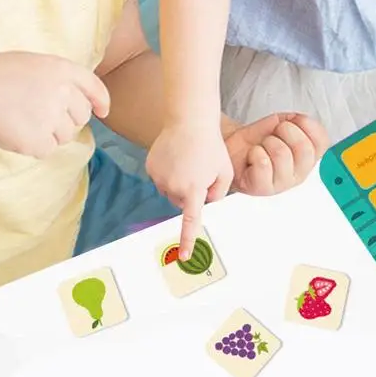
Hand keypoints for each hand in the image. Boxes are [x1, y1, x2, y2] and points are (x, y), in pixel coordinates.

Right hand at [0, 52, 109, 156]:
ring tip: (23, 120)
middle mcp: (63, 91)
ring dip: (50, 133)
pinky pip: (48, 149)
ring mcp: (52, 116)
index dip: (101, 101)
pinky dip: (34, 146)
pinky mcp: (39, 140)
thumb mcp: (32, 64)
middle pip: (82, 115)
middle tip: (41, 115)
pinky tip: (17, 132)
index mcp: (62, 69)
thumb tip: (78, 98)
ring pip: (66, 135)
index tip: (103, 110)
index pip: (94, 86)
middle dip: (68, 119)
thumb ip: (58, 77)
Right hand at [145, 119, 232, 259]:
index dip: (188, 239)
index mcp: (193, 189)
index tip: (185, 256)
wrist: (190, 120)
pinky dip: (168, 171)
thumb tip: (205, 203)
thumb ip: (218, 193)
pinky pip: (160, 178)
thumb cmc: (211, 145)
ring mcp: (159, 177)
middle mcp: (173, 186)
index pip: (190, 221)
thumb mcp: (225, 171)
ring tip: (189, 160)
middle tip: (200, 170)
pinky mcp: (150, 168)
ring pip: (169, 190)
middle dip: (190, 192)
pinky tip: (177, 155)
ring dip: (179, 182)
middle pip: (181, 202)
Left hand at [225, 112, 328, 195]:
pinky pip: (263, 164)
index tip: (294, 121)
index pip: (322, 142)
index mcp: (309, 158)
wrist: (235, 148)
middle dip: (286, 131)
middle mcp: (299, 173)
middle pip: (304, 148)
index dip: (308, 126)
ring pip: (282, 153)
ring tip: (262, 147)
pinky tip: (253, 157)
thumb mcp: (282, 122)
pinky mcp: (262, 188)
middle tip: (275, 133)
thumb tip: (301, 119)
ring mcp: (282, 183)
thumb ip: (296, 120)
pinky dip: (255, 153)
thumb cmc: (260, 139)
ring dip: (267, 142)